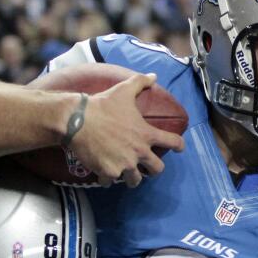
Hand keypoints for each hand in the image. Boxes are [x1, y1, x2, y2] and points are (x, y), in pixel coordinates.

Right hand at [68, 73, 183, 186]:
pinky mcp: (108, 172)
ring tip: (126, 174)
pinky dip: (107, 178)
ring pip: (135, 180)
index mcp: (146, 134)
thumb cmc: (103, 105)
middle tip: (148, 167)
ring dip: (131, 177)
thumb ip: (140, 82)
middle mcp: (139, 152)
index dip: (179, 145)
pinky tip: (103, 174)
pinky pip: (111, 181)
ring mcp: (124, 164)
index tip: (179, 148)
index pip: (173, 142)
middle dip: (154, 169)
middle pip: (157, 170)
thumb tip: (154, 76)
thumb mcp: (124, 90)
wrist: (78, 121)